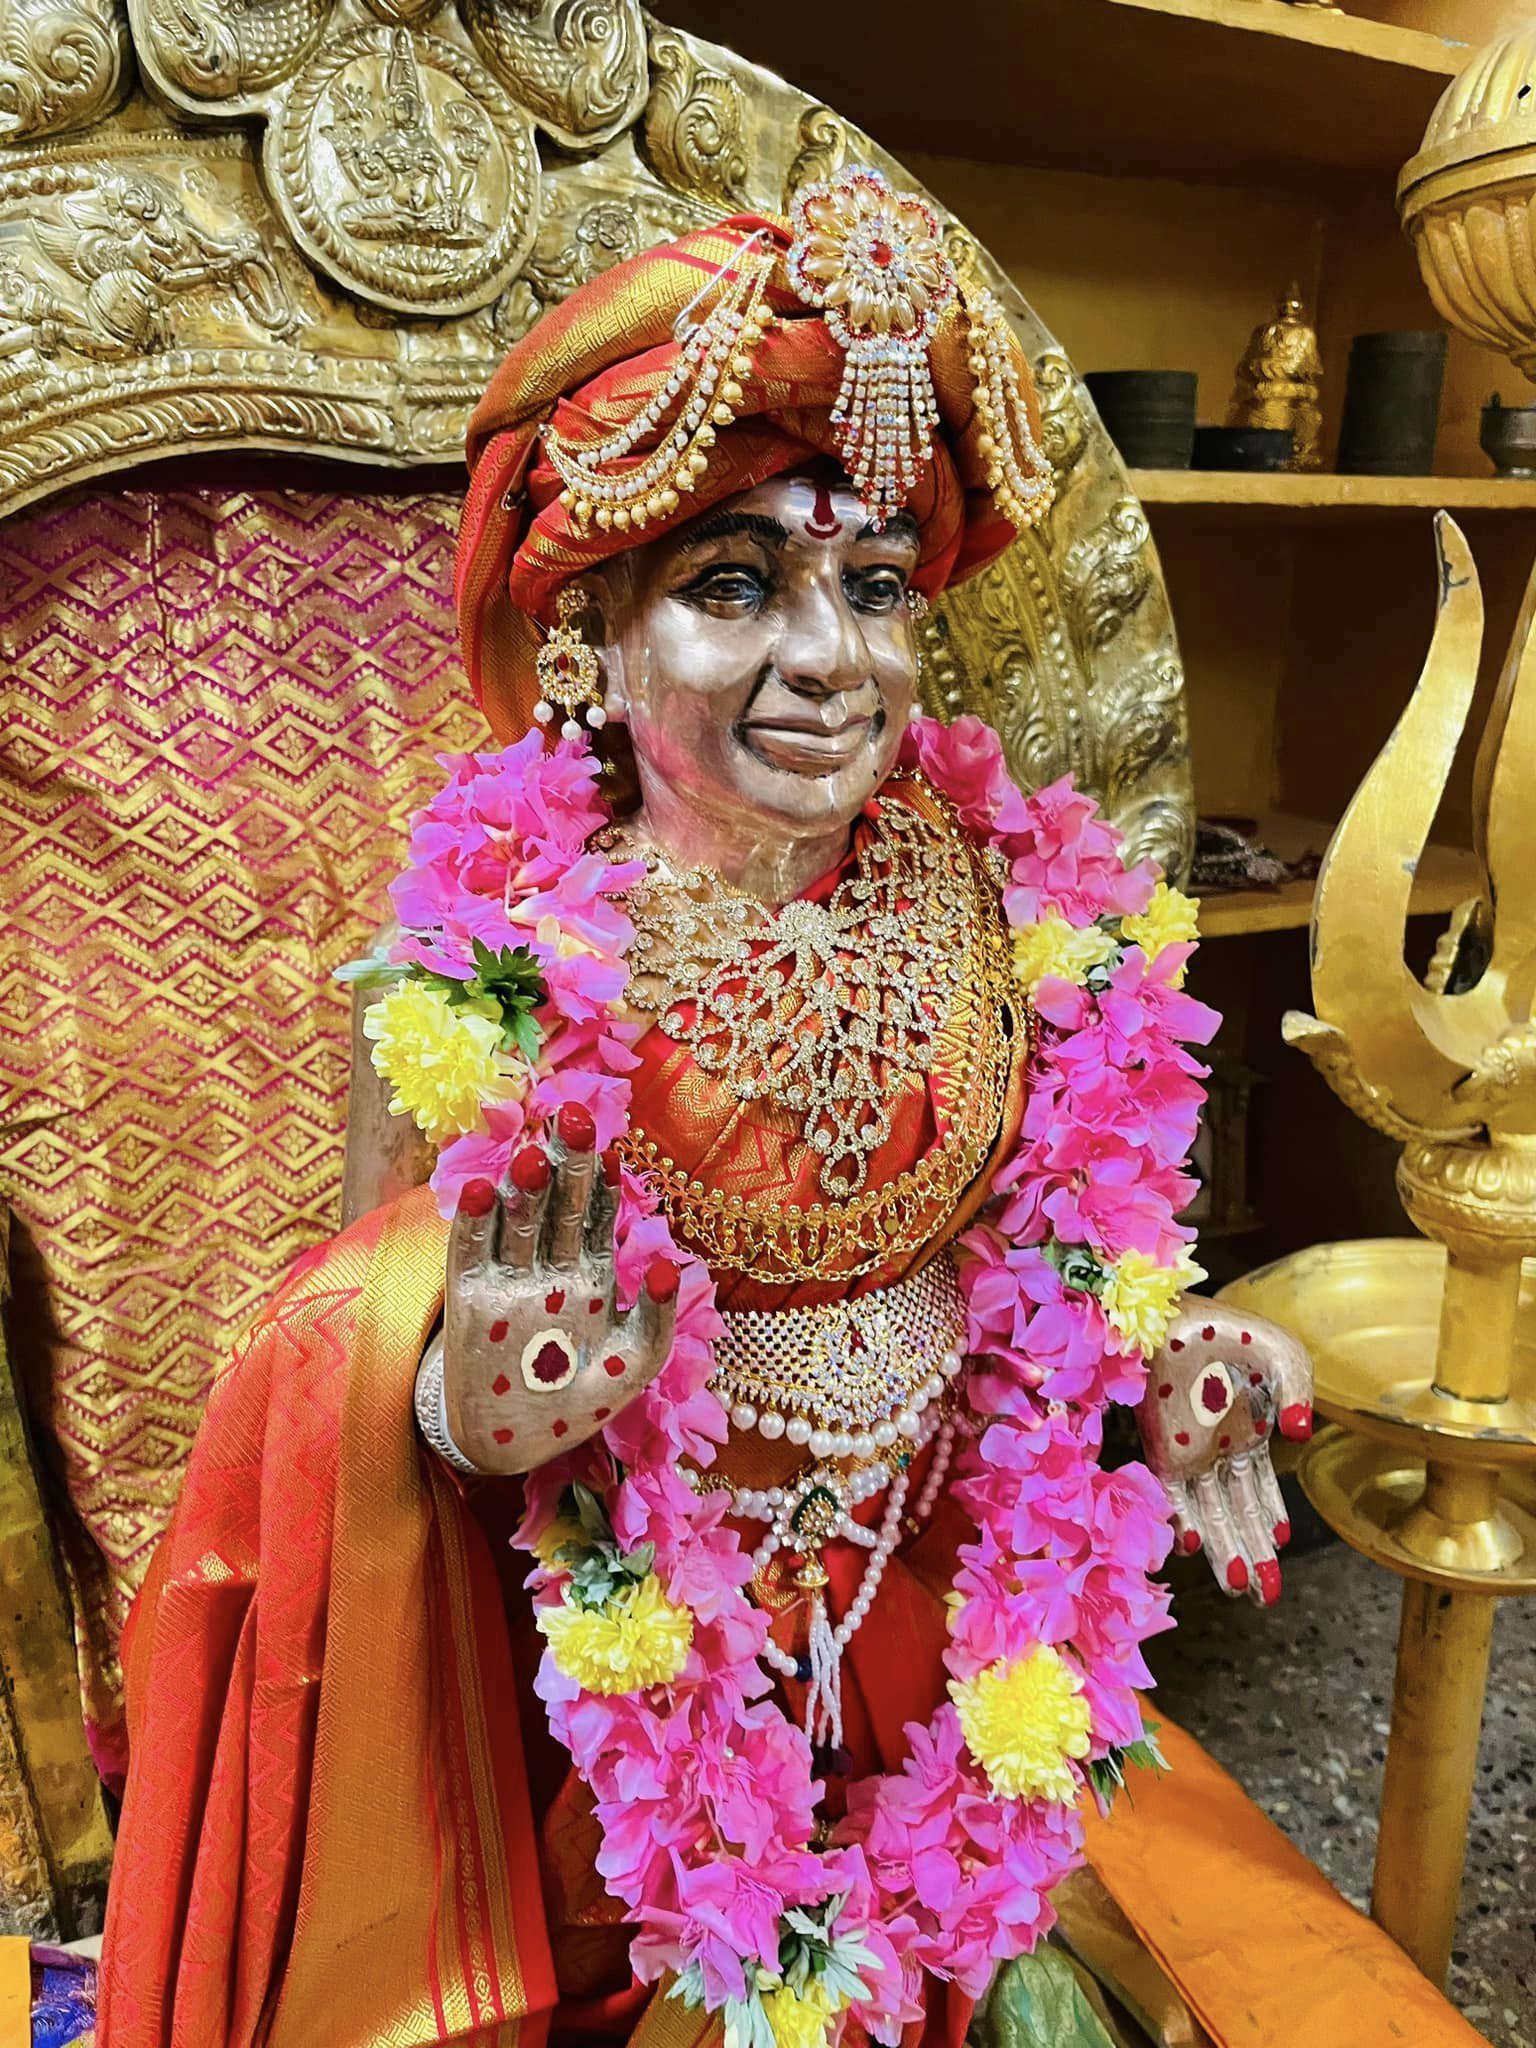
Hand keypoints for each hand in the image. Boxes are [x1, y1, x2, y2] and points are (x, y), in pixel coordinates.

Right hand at [439, 1103, 677, 1475]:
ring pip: (518, 1221)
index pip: (596, 1215)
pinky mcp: (470, 1302)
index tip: (612, 1146)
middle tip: (571, 1117)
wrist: (514, 1446)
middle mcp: (549, 1268)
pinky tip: (480, 1191)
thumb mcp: (633, 1367)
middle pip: (558, 1205)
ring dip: (525, 1189)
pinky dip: (474, 1223)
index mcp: (591, 1275)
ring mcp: (508, 1281)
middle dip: (566, 1164)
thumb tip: (667, 1268)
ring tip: (533, 1155)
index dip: (602, 1182)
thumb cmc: (578, 1403)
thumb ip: (655, 1322)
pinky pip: (470, 1254)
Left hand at [1136, 1297, 1312, 1604]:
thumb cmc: (1227, 1330)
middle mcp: (1217, 1452)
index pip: (1260, 1490)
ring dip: (1224, 1550)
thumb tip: (1301, 1436)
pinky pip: (1172, 1493)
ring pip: (1210, 1514)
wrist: (1173, 1311)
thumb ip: (1301, 1392)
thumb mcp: (1283, 1355)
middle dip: (1253, 1556)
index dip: (1270, 1516)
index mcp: (1247, 1435)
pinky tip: (1193, 1545)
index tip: (1279, 1543)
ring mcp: (1189, 1452)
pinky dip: (1183, 1519)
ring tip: (1240, 1588)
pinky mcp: (1162, 1447)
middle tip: (1265, 1599)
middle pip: (1238, 1514)